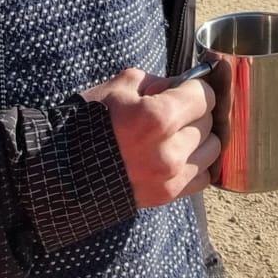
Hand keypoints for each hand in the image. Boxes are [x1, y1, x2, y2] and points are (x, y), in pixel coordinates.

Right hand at [80, 67, 220, 207]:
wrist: (65, 169)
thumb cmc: (91, 122)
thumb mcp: (121, 87)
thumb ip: (159, 82)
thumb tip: (184, 85)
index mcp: (158, 118)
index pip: (205, 96)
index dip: (196, 87)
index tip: (186, 88)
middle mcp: (169, 151)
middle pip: (210, 122)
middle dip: (196, 111)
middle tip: (177, 110)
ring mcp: (170, 177)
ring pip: (213, 149)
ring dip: (200, 138)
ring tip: (179, 134)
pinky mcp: (167, 196)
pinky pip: (204, 177)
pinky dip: (197, 163)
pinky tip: (179, 155)